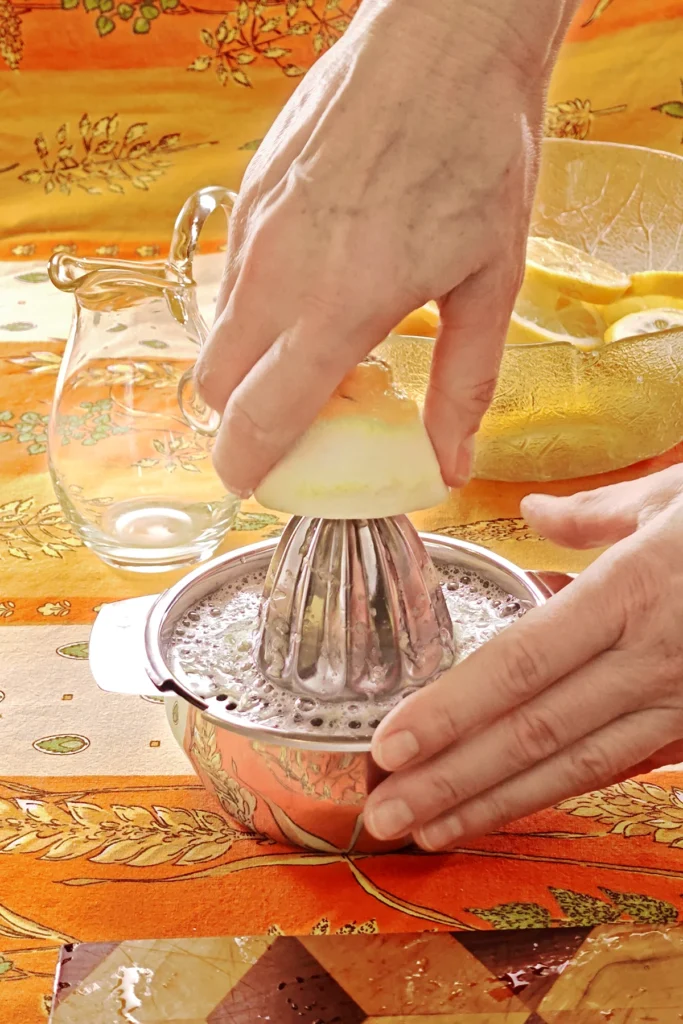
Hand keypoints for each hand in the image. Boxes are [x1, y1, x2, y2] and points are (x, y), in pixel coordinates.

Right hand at [196, 0, 572, 496]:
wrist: (445, 39)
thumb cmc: (478, 150)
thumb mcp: (492, 281)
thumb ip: (464, 385)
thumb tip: (447, 461)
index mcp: (341, 304)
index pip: (258, 416)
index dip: (246, 466)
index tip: (257, 484)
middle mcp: (280, 271)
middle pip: (213, 385)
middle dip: (239, 422)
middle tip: (296, 425)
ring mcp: (256, 228)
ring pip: (218, 331)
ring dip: (249, 365)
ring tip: (316, 352)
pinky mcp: (249, 194)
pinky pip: (231, 278)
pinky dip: (255, 311)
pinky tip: (313, 291)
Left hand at [364, 465, 682, 849]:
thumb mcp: (674, 496)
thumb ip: (596, 514)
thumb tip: (536, 512)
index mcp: (632, 592)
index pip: (519, 665)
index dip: (451, 711)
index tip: (389, 744)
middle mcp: (654, 659)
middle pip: (535, 731)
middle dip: (452, 779)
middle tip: (382, 814)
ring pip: (576, 766)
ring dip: (495, 802)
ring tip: (427, 828)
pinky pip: (624, 767)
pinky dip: (561, 791)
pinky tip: (511, 808)